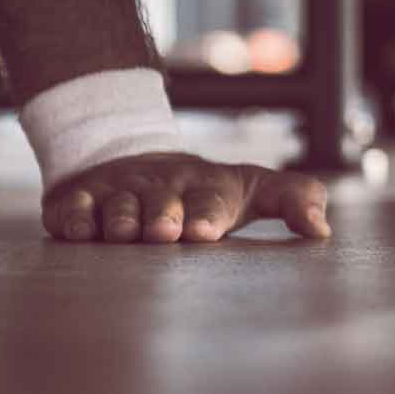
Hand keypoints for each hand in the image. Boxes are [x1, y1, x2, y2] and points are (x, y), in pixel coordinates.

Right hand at [41, 152, 331, 242]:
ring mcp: (118, 192)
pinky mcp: (78, 200)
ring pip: (115, 206)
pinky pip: (71, 210)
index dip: (207, 215)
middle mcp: (161, 186)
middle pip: (160, 203)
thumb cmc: (204, 190)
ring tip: (124, 234)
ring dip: (118, 221)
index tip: (204, 233)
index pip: (211, 200)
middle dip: (162, 216)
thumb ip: (296, 199)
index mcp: (206, 186)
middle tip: (166, 232)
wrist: (135, 158)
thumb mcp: (255, 189)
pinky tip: (77, 229)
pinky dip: (73, 219)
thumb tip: (323, 229)